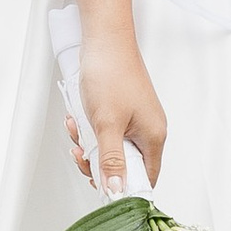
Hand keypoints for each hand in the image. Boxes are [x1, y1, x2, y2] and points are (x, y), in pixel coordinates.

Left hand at [70, 29, 166, 192]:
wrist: (104, 39)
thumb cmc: (111, 74)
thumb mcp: (107, 124)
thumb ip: (111, 160)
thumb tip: (116, 190)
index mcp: (153, 137)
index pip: (144, 178)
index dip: (123, 186)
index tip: (101, 185)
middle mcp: (148, 130)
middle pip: (124, 165)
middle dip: (97, 160)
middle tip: (82, 151)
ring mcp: (135, 120)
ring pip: (110, 148)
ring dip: (89, 142)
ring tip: (76, 128)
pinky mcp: (122, 111)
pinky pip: (105, 131)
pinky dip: (88, 128)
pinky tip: (76, 118)